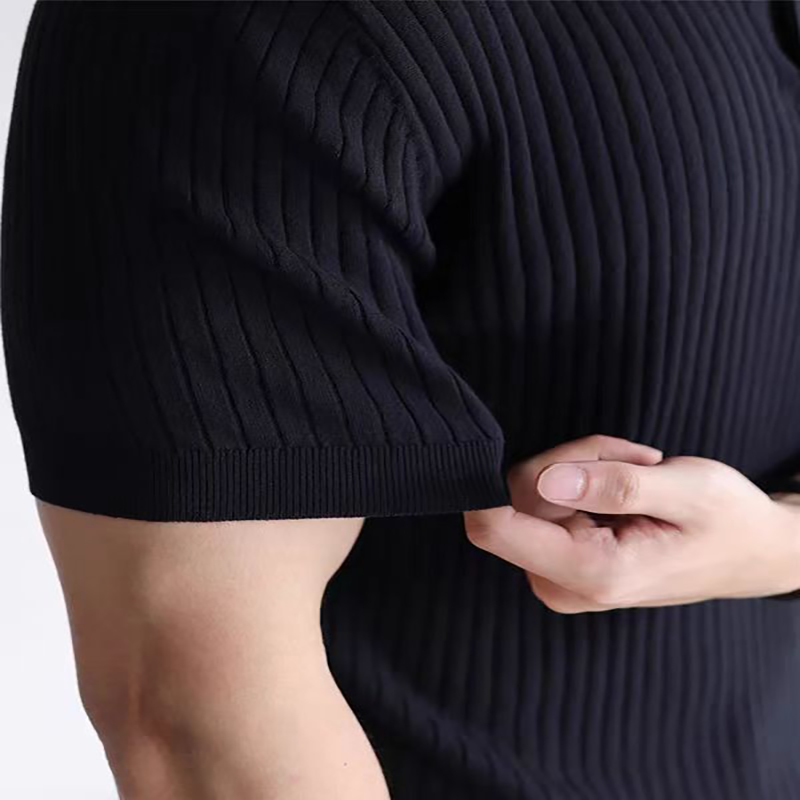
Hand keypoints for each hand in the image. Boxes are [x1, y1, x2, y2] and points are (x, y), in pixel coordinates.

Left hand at [464, 435, 799, 611]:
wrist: (748, 553)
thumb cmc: (726, 522)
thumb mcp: (687, 491)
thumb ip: (617, 486)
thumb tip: (547, 480)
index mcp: (592, 573)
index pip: (494, 529)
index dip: (503, 481)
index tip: (558, 459)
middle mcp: (562, 583)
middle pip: (515, 498)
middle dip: (569, 462)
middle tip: (628, 459)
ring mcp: (557, 573)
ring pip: (530, 492)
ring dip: (581, 467)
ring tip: (637, 472)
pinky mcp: (559, 559)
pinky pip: (543, 500)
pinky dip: (581, 480)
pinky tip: (624, 486)